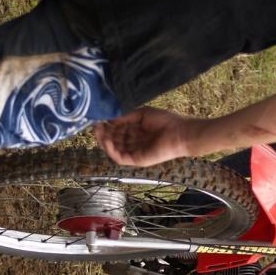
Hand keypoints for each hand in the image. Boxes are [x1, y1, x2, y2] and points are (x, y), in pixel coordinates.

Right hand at [94, 107, 208, 165]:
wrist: (180, 133)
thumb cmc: (165, 121)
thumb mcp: (142, 114)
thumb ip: (126, 117)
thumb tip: (110, 119)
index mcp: (137, 131)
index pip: (118, 130)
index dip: (108, 126)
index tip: (98, 119)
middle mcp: (135, 142)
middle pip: (114, 140)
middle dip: (104, 133)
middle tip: (95, 126)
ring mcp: (136, 152)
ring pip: (115, 149)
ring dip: (104, 141)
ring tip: (98, 132)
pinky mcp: (137, 160)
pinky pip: (120, 158)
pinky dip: (112, 151)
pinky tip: (108, 141)